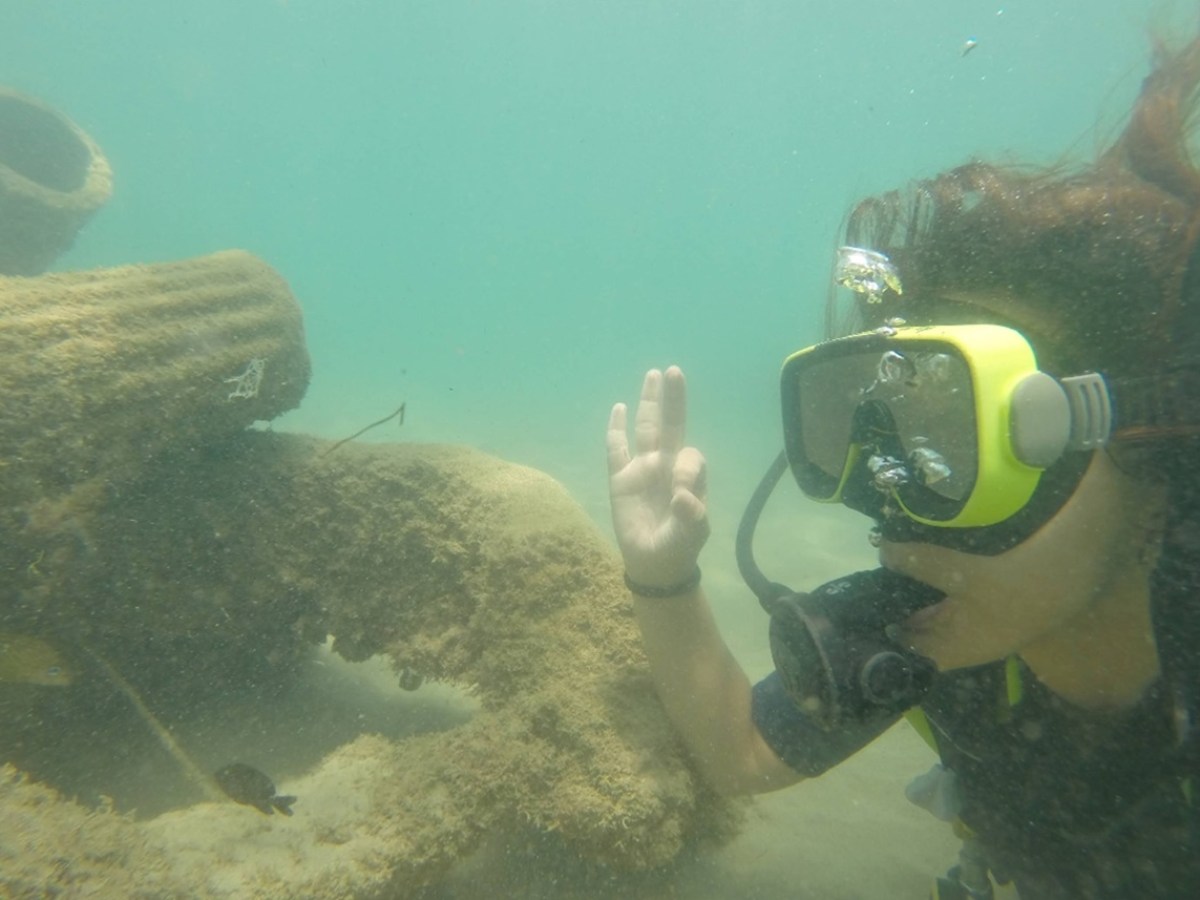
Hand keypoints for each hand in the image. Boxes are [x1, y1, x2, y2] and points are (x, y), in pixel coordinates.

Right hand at [607, 366, 709, 587]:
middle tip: (673, 371)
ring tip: (654, 375)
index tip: (680, 495)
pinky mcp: (620, 479)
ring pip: (645, 429)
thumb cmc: (679, 545)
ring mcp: (643, 468)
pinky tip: (619, 408)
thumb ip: (692, 514)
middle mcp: (666, 464)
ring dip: (649, 403)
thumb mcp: (692, 532)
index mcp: (688, 475)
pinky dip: (616, 429)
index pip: (689, 456)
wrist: (654, 563)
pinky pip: (616, 450)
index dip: (686, 468)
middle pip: (670, 425)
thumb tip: (683, 496)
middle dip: (673, 400)